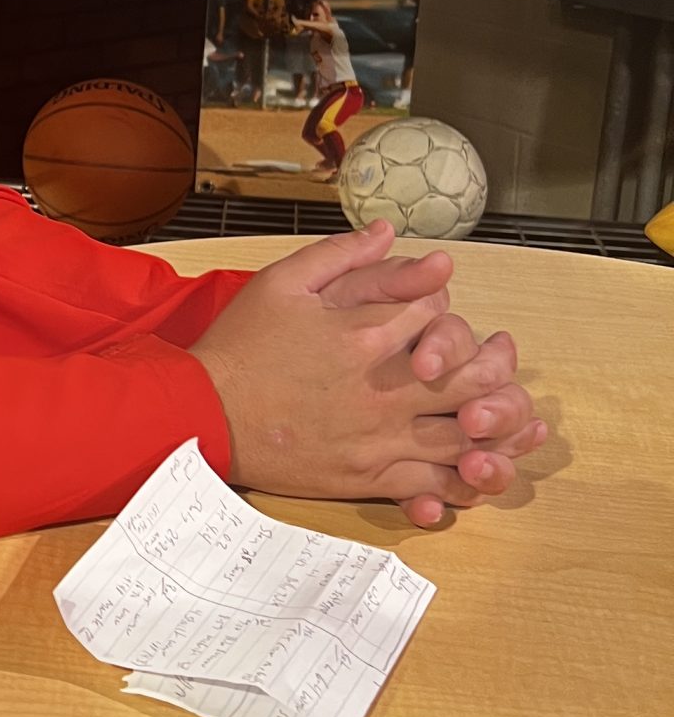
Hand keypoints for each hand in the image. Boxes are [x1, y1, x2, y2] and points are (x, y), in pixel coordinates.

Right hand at [192, 224, 543, 525]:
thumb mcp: (282, 282)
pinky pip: (432, 484)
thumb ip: (342, 255)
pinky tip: (477, 473)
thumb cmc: (240, 347)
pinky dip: (462, 482)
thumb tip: (391, 232)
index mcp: (365, 334)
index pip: (436, 313)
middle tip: (503, 361)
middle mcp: (382, 388)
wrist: (202, 414)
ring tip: (515, 422)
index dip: (451, 306)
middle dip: (496, 369)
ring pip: (463, 437)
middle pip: (469, 379)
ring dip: (498, 430)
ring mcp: (378, 437)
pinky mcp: (366, 475)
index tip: (448, 305)